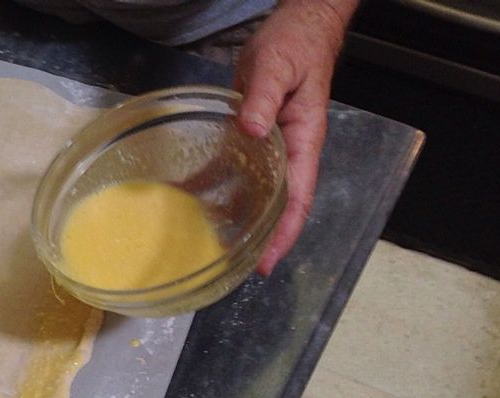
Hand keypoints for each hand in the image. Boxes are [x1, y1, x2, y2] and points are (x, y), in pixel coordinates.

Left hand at [232, 0, 351, 274]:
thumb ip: (264, 97)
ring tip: (215, 247)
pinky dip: (220, 188)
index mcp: (303, 142)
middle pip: (280, 207)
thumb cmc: (295, 45)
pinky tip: (197, 202)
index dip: (284, 234)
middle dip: (262, 240)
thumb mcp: (278, 66)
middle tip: (234, 267)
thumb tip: (251, 129)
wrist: (296, 27)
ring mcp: (272, 148)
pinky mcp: (253, 139)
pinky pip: (240, 171)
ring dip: (241, 220)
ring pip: (259, 194)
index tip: (267, 261)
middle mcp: (289, 153)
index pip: (299, 199)